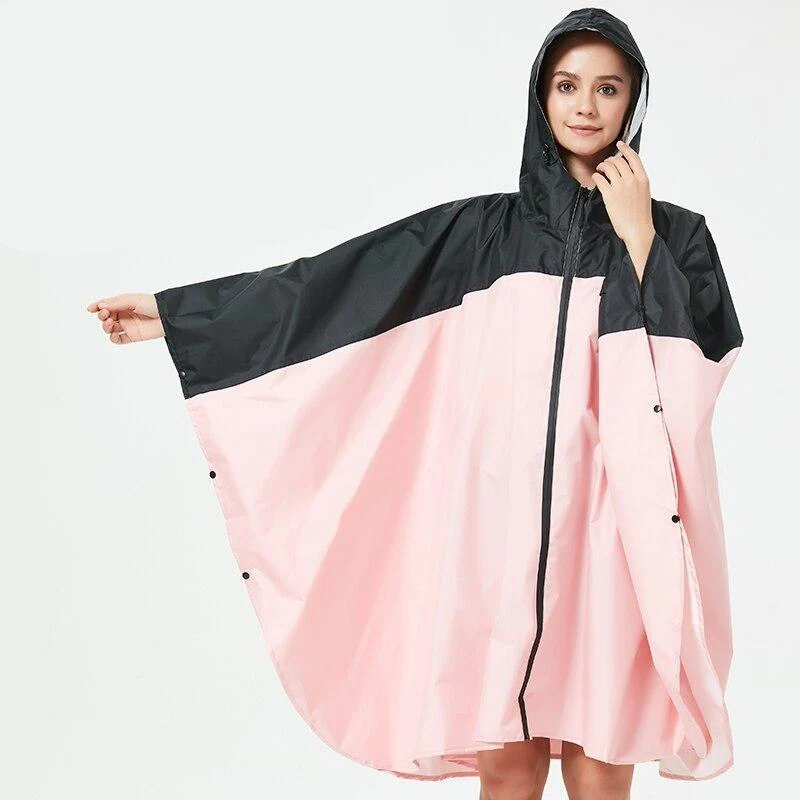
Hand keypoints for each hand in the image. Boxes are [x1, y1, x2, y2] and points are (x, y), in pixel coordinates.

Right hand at [86, 292, 163, 343]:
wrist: (168, 317)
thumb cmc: (153, 304)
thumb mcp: (133, 300)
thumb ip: (116, 303)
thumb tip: (100, 306)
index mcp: (124, 304)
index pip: (107, 305)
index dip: (97, 306)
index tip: (90, 309)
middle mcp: (125, 315)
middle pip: (106, 317)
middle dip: (102, 316)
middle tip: (105, 315)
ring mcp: (128, 326)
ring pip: (110, 328)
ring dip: (106, 326)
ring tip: (110, 323)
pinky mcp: (133, 336)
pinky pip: (118, 339)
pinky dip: (113, 338)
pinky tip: (113, 334)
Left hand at [591, 140, 655, 282]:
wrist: (638, 229)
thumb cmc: (641, 215)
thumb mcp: (644, 193)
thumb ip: (637, 181)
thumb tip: (628, 173)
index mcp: (643, 178)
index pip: (634, 157)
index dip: (625, 149)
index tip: (619, 144)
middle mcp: (632, 180)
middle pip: (618, 161)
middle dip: (610, 160)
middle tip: (606, 165)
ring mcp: (621, 187)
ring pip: (609, 167)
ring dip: (602, 166)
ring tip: (600, 171)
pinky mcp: (609, 195)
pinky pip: (600, 179)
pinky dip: (596, 176)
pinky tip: (595, 178)